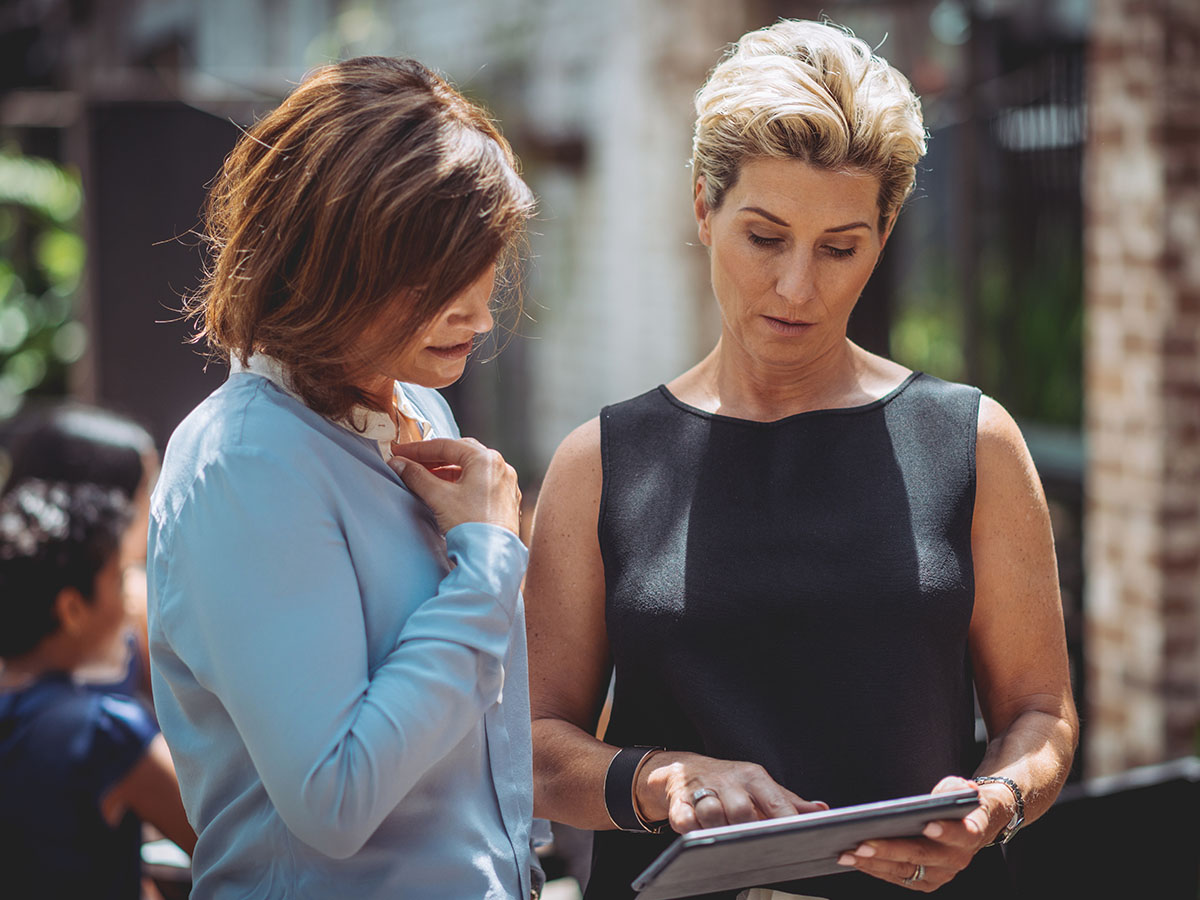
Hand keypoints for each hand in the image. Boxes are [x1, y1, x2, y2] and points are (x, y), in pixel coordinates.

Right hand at [389, 438, 520, 534]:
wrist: (491, 557)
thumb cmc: (470, 525)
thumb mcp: (438, 497)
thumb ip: (416, 476)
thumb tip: (398, 463)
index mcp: (486, 459)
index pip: (446, 446)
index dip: (418, 449)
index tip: (400, 452)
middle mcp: (500, 467)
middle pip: (460, 453)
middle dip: (433, 458)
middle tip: (411, 462)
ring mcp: (505, 484)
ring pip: (470, 469)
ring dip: (446, 471)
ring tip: (424, 478)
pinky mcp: (505, 501)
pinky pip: (480, 483)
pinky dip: (460, 483)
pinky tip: (445, 492)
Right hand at [635, 750, 827, 833]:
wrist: (683, 769)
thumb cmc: (729, 782)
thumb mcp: (759, 786)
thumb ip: (789, 802)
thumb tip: (822, 811)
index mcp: (752, 776)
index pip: (775, 800)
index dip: (786, 821)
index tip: (798, 839)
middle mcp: (728, 780)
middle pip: (742, 809)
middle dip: (747, 830)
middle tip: (754, 846)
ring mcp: (701, 789)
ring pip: (713, 813)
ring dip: (719, 830)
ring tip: (725, 842)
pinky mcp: (679, 801)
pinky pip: (685, 819)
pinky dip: (692, 829)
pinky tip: (699, 833)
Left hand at [835, 776, 995, 890]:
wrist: (971, 826)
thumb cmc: (957, 804)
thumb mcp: (960, 788)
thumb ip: (954, 789)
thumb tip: (949, 792)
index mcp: (971, 833)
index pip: (962, 834)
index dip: (946, 831)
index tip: (928, 824)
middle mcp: (957, 858)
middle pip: (922, 855)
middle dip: (890, 849)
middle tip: (863, 843)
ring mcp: (940, 873)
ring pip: (905, 870)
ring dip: (874, 862)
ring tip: (848, 852)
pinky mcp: (925, 881)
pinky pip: (897, 877)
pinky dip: (874, 868)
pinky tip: (853, 858)